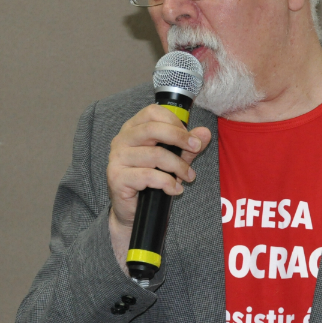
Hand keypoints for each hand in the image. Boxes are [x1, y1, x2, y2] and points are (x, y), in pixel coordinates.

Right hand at [106, 105, 210, 266]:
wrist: (132, 210)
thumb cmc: (150, 181)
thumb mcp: (173, 160)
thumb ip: (187, 146)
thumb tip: (204, 133)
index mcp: (133, 129)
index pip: (153, 112)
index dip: (175, 122)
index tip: (190, 136)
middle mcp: (122, 140)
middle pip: (152, 128)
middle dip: (180, 138)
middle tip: (196, 148)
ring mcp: (117, 158)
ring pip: (155, 154)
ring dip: (178, 166)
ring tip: (188, 176)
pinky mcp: (117, 177)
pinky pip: (148, 176)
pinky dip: (168, 183)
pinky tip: (175, 189)